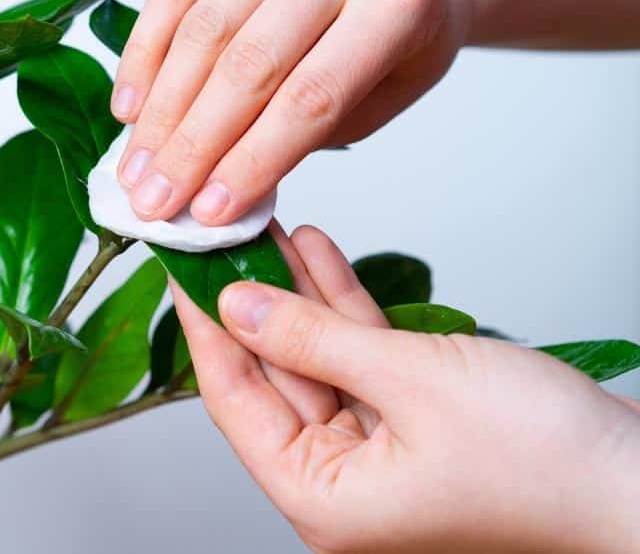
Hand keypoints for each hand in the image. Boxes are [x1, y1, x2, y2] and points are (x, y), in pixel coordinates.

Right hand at [113, 0, 473, 224]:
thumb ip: (310, 134)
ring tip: (135, 169)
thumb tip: (218, 185)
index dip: (252, 161)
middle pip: (248, 65)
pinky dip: (144, 54)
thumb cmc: (399, 40)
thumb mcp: (384, 97)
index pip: (310, 97)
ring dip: (161, 110)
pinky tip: (130, 107)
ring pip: (203, 31)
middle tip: (155, 202)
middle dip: (193, 145)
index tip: (209, 212)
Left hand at [172, 224, 639, 552]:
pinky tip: (314, 255)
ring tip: (259, 228)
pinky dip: (341, 308)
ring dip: (294, 292)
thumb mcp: (412, 383)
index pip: (234, 401)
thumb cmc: (549, 464)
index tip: (178, 269)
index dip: (203, 328)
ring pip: (315, 358)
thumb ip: (313, 341)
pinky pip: (359, 358)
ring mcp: (378, 453)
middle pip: (272, 375)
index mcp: (323, 500)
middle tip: (216, 238)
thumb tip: (238, 306)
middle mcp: (343, 484)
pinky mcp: (415, 423)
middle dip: (247, 299)